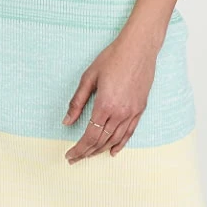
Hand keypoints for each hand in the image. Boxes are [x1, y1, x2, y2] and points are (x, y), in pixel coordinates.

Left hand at [62, 30, 157, 162]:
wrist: (138, 48)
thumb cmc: (112, 58)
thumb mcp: (89, 77)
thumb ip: (77, 101)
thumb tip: (66, 121)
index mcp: (105, 105)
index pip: (90, 136)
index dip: (79, 149)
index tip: (69, 155)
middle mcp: (120, 113)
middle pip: (101, 141)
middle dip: (87, 152)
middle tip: (75, 158)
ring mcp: (132, 112)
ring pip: (115, 139)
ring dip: (101, 150)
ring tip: (89, 155)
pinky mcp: (140, 109)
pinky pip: (130, 133)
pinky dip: (120, 144)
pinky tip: (113, 151)